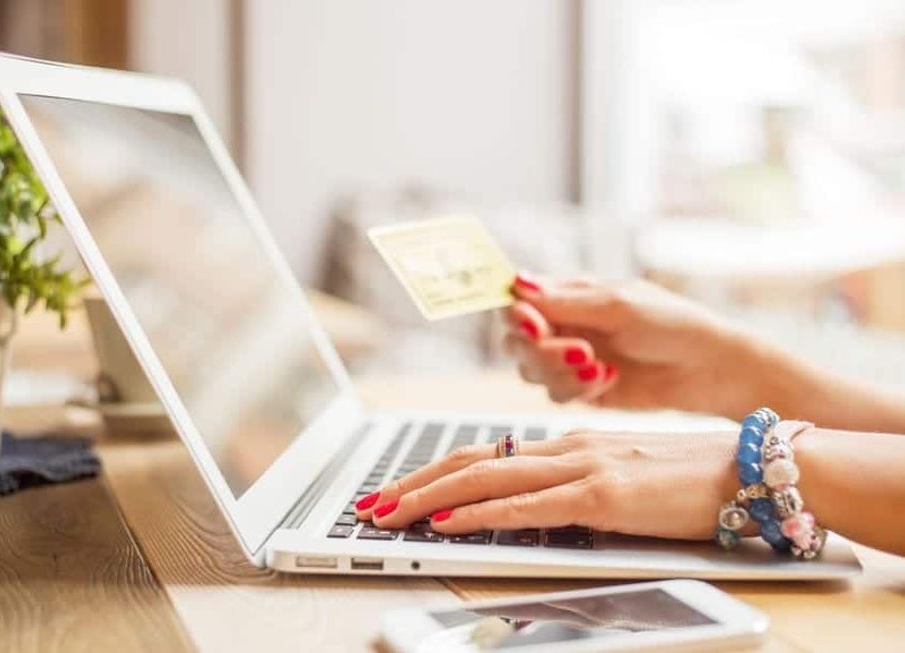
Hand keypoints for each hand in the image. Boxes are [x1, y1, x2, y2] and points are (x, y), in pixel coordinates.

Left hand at [355, 430, 737, 539]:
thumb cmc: (691, 477)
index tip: (399, 489)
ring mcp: (584, 468)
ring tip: (390, 513)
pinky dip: (482, 513)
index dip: (436, 471)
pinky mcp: (605, 497)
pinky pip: (529, 505)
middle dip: (414, 482)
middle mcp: (568, 448)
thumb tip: (534, 505)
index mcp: (570, 445)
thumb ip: (577, 487)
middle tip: (372, 502)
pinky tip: (450, 523)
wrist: (752, 469)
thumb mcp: (621, 478)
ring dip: (430, 497)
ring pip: (487, 476)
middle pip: (472, 459)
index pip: (486, 453)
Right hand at [506, 272, 765, 419]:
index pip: (517, 300)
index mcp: (568, 294)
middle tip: (579, 351)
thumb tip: (516, 282)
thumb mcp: (617, 305)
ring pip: (530, 370)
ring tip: (599, 367)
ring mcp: (568, 359)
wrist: (707, 369)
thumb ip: (563, 301)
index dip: (516, 314)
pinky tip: (611, 378)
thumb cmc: (671, 324)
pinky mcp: (580, 389)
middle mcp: (562, 325)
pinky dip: (578, 389)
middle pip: (515, 340)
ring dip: (560, 371)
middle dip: (540, 350)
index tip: (534, 324)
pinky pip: (555, 394)